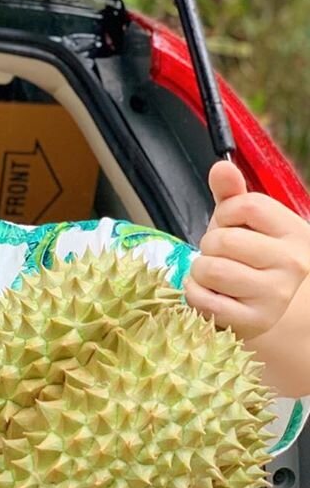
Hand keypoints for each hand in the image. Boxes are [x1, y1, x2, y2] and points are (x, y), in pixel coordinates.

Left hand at [184, 160, 309, 340]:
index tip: (228, 225)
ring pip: (211, 269)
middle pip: (224, 239)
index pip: (248, 206)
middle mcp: (293, 263)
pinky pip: (203, 299)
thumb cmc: (247, 258)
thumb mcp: (242, 224)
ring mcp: (276, 295)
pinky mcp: (253, 321)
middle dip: (208, 245)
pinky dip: (194, 293)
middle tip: (218, 255)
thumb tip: (220, 166)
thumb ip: (231, 195)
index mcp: (295, 232)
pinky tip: (207, 292)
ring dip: (199, 270)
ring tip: (212, 275)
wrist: (257, 306)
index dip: (225, 213)